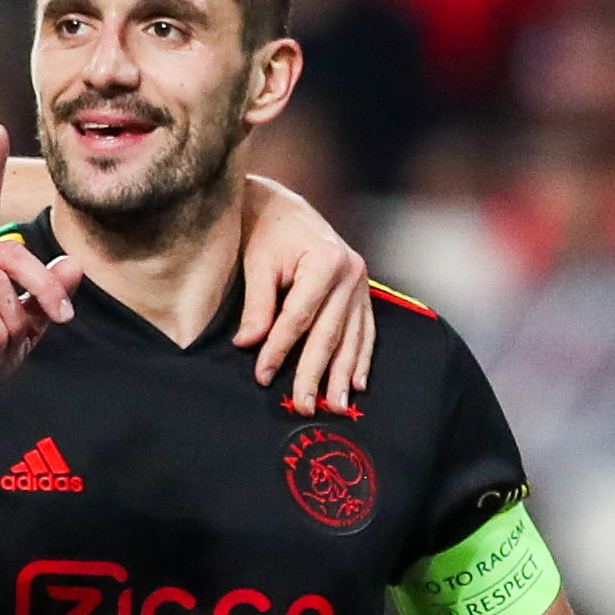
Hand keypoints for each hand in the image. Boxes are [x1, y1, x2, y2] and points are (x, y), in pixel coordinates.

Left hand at [234, 176, 376, 413]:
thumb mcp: (257, 264)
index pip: (299, 317)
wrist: (285, 208)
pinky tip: (357, 384)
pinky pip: (365, 330)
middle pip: (328, 333)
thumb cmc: (266, 233)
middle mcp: (350, 273)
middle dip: (314, 373)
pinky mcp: (363, 291)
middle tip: (303, 407)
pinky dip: (361, 358)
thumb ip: (257, 306)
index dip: (280, 349)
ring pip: (350, 337)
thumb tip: (248, 345)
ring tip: (335, 406)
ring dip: (342, 375)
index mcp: (324, 260)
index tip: (263, 376)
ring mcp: (361, 283)